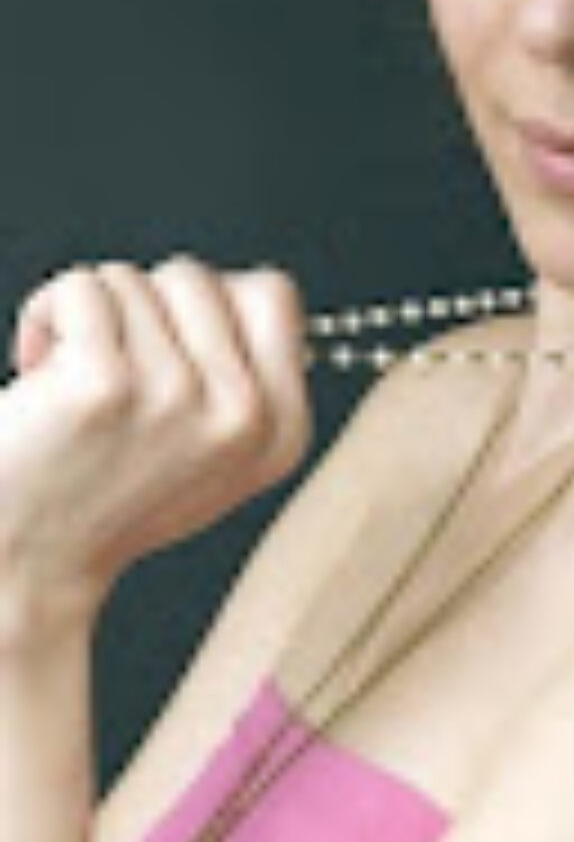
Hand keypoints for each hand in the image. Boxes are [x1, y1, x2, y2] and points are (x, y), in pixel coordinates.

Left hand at [0, 257, 312, 640]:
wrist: (22, 564)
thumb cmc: (101, 498)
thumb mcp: (211, 453)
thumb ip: (244, 375)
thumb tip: (240, 286)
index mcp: (280, 430)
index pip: (272, 294)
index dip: (204, 303)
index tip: (163, 346)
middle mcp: (243, 414)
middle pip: (195, 277)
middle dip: (137, 307)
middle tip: (111, 368)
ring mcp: (178, 396)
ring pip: (131, 279)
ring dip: (87, 317)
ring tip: (69, 380)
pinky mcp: (108, 382)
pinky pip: (81, 287)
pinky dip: (45, 314)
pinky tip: (37, 370)